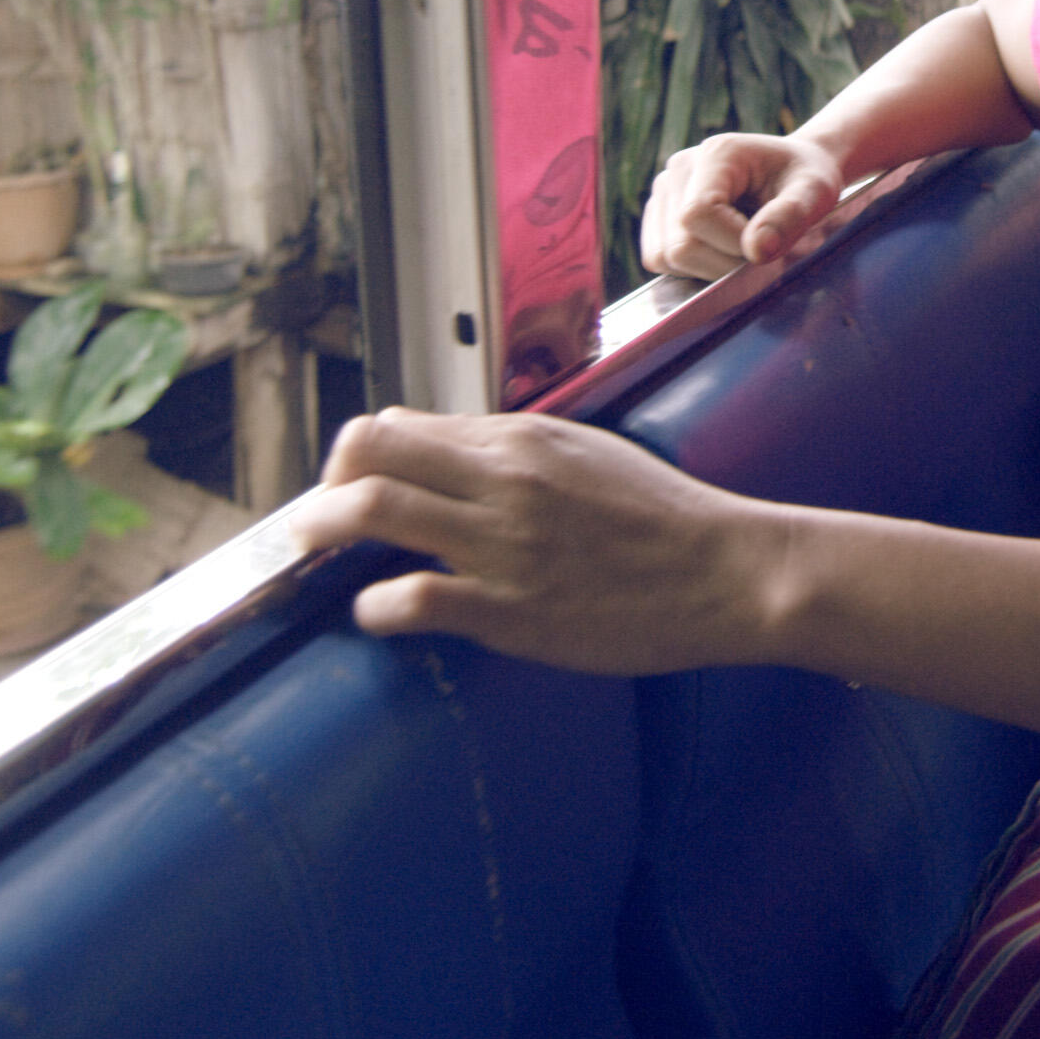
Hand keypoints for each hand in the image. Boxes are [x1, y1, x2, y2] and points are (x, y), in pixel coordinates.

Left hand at [281, 408, 797, 676]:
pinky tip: (376, 613)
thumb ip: (518, 454)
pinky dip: (375, 605)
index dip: (360, 457)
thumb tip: (452, 455)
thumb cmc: (665, 520)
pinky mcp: (511, 609)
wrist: (727, 573)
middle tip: (315, 521)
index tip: (350, 487)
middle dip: (325, 484)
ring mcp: (504, 543)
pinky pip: (413, 597)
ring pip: (375, 509)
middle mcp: (503, 479)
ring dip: (324, 530)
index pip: (402, 425)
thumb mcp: (588, 456)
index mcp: (521, 439)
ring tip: (312, 553)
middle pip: (370, 450)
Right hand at [639, 133, 844, 278]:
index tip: (764, 246)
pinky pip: (659, 258)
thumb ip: (790, 217)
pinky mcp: (658, 214)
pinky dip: (692, 267)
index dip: (730, 245)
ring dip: (707, 268)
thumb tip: (755, 251)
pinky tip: (721, 250)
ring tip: (740, 247)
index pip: (697, 215)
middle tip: (758, 251)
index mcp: (716, 154)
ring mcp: (663, 191)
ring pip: (663, 256)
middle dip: (723, 264)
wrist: (791, 170)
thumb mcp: (815, 191)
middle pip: (678, 244)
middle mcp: (679, 169)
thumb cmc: (804, 178)